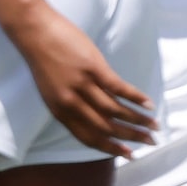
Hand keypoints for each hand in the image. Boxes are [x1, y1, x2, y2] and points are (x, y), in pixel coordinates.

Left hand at [6, 7, 154, 154]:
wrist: (32, 31)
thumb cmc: (42, 59)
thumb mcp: (52, 91)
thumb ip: (71, 105)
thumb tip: (95, 115)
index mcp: (59, 112)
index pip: (89, 137)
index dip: (111, 148)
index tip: (129, 154)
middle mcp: (71, 103)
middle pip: (106, 128)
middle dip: (131, 138)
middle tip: (150, 142)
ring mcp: (82, 85)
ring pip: (115, 111)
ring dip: (138, 120)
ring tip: (154, 126)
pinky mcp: (92, 68)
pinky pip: (118, 88)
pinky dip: (136, 98)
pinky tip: (149, 104)